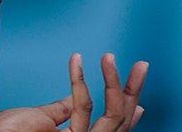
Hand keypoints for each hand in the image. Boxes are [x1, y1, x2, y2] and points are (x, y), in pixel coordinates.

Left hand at [0, 53, 146, 131]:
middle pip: (118, 122)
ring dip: (114, 82)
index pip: (109, 130)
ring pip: (112, 116)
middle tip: (142, 66)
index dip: (128, 116)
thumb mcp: (39, 120)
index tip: (139, 103)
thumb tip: (75, 99)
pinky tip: (77, 61)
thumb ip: (63, 111)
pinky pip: (83, 109)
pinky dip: (79, 81)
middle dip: (133, 92)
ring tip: (110, 57)